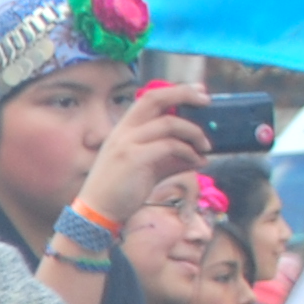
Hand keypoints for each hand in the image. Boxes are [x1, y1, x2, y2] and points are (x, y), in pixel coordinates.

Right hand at [73, 81, 212, 234]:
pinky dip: (188, 153)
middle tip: (207, 101)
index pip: (150, 98)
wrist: (97, 212)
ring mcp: (127, 143)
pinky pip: (169, 146)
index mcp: (124, 129)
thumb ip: (171, 159)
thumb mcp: (148, 169)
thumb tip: (201, 158)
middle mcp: (124, 131)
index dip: (175, 91)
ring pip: (169, 124)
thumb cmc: (121, 191)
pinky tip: (197, 162)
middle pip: (156, 99)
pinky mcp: (134, 158)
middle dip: (185, 94)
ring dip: (194, 133)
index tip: (198, 91)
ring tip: (206, 147)